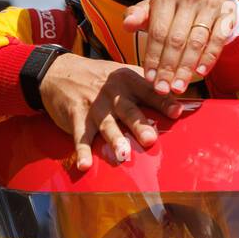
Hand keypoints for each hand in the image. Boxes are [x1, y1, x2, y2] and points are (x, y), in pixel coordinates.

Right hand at [40, 54, 181, 169]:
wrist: (58, 72)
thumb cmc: (99, 78)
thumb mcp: (123, 75)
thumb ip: (147, 88)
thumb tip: (179, 99)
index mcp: (128, 81)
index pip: (149, 91)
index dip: (164, 102)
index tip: (178, 112)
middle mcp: (112, 94)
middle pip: (128, 110)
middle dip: (139, 125)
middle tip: (151, 139)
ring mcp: (94, 106)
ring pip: (107, 125)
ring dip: (114, 140)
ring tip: (123, 155)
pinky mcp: (76, 117)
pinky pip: (80, 137)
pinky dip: (81, 151)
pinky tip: (85, 165)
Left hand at [124, 0, 236, 95]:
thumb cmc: (175, 10)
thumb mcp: (154, 10)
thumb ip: (138, 17)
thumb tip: (126, 25)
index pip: (158, 32)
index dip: (153, 57)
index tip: (149, 79)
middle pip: (176, 40)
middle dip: (168, 68)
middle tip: (163, 89)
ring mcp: (209, 4)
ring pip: (196, 42)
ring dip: (186, 68)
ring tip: (179, 87)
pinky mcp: (226, 14)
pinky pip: (217, 40)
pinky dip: (208, 58)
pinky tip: (200, 73)